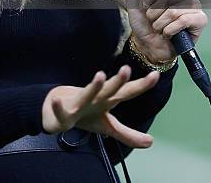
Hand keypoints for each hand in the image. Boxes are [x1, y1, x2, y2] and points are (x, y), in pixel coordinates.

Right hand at [42, 65, 159, 147]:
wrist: (55, 108)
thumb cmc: (84, 114)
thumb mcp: (107, 126)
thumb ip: (128, 134)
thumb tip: (151, 142)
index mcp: (107, 101)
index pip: (127, 92)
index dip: (141, 85)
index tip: (156, 75)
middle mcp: (95, 98)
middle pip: (109, 90)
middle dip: (118, 81)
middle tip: (127, 69)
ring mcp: (79, 104)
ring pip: (87, 94)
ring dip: (94, 86)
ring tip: (100, 75)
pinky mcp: (63, 113)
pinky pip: (60, 109)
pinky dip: (58, 105)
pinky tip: (56, 101)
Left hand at [121, 0, 207, 62]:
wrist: (148, 45)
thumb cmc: (144, 24)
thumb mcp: (133, 2)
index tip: (146, 2)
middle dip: (155, 10)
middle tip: (152, 18)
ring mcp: (194, 5)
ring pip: (174, 10)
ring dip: (160, 22)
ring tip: (158, 27)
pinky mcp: (200, 19)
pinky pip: (184, 20)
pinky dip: (170, 29)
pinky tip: (167, 33)